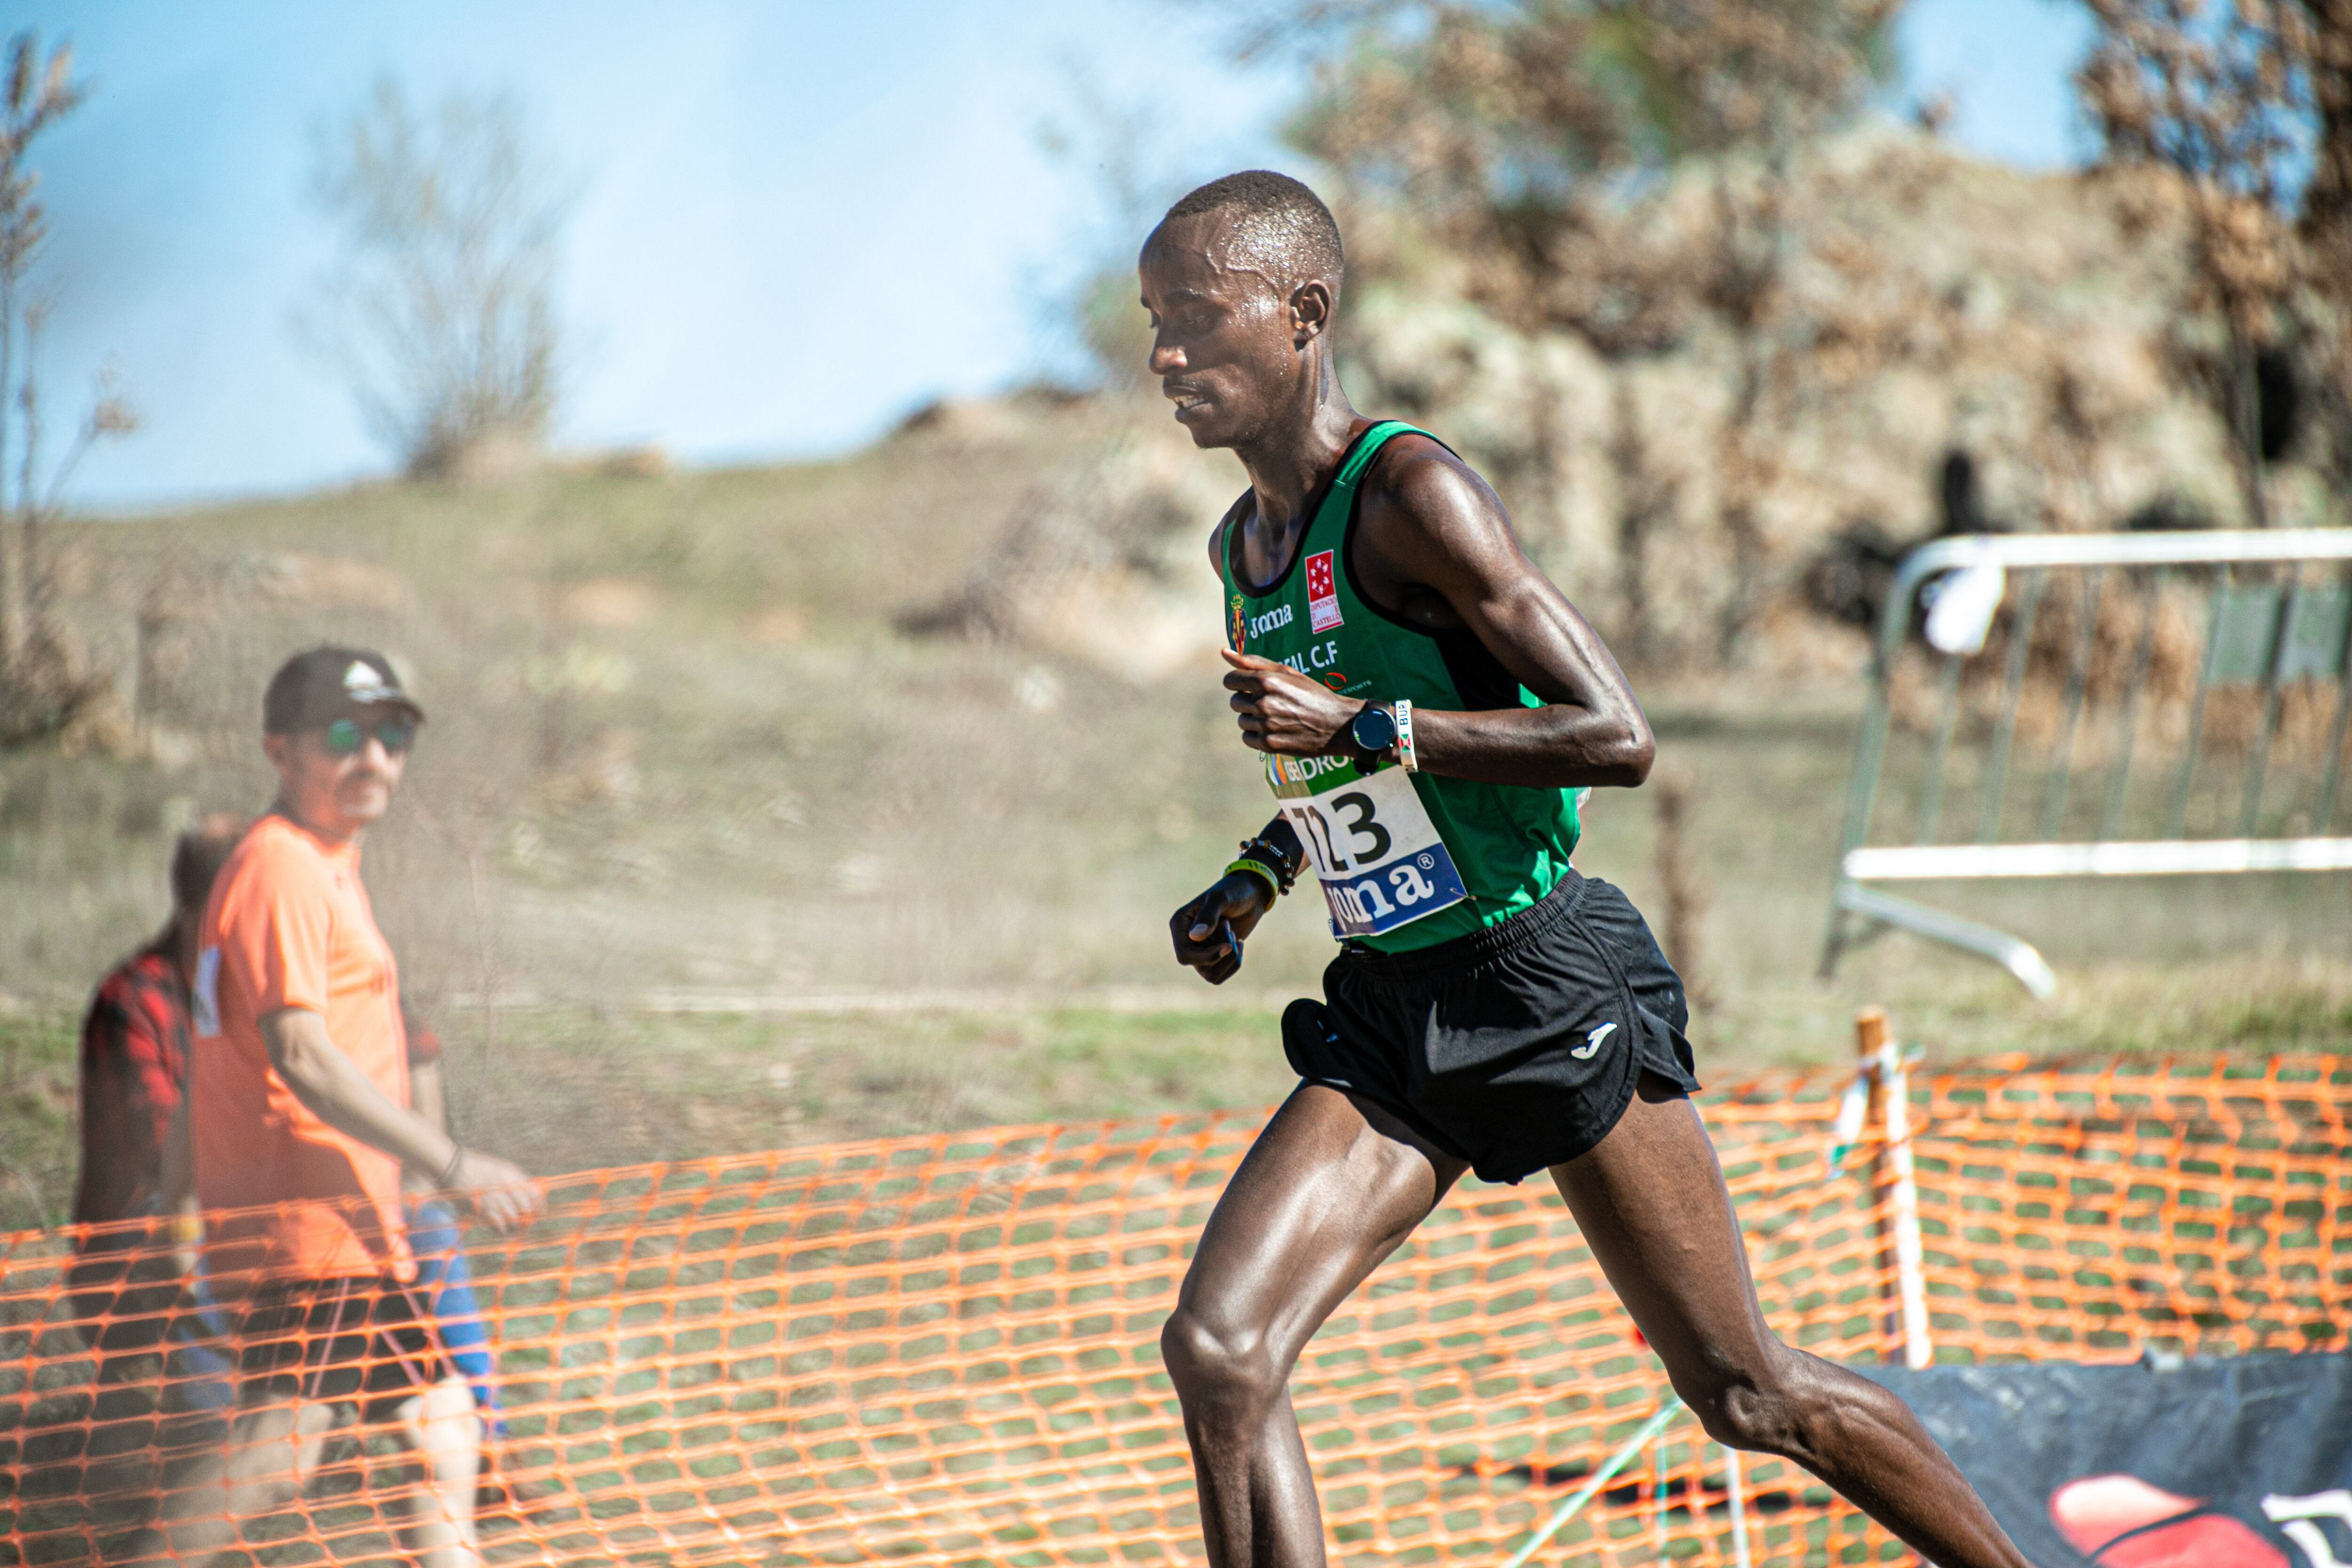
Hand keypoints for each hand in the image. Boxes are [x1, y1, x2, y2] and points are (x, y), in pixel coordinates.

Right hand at [447, 1148, 542, 1233]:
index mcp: (512, 1174)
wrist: (454, 1166)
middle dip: (528, 1218)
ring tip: (513, 1229)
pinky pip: (499, 1226)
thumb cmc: (478, 1166)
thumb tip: (532, 1193)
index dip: (540, 1206)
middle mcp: (506, 1186)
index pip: (535, 1193)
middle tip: (526, 1223)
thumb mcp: (502, 1167)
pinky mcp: (482, 1209)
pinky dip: (503, 1231)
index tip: (540, 1213)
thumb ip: (517, 1179)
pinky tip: (502, 1231)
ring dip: (515, 1226)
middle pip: (526, 1209)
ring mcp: (494, 1198)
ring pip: (514, 1219)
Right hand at [1169, 872, 1275, 984]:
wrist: (1251, 894)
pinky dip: (1234, 963)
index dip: (1207, 956)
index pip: (1184, 955)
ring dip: (1229, 959)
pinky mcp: (1214, 956)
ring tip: (1234, 935)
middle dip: (1222, 954)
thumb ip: (1209, 915)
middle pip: (1199, 966)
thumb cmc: (1235, 891)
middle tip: (1231, 929)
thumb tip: (1195, 937)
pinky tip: (1239, 944)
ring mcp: (1200, 950)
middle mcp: (1186, 940)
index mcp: (1180, 924)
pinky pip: (1220, 975)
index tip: (1228, 945)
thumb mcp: (1222, 898)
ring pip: (1210, 975)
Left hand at [1222, 649, 1364, 756]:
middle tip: (1272, 702)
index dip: (1240, 683)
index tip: (1253, 686)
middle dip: (1248, 701)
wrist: (1337, 725)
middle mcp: (1263, 703)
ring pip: (1242, 721)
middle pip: (1235, 702)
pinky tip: (1275, 730)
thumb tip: (1224, 652)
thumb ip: (1253, 662)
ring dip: (1254, 719)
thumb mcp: (1287, 672)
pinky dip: (1258, 735)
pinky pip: (1247, 738)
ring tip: (1277, 717)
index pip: (1230, 680)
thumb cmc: (1311, 694)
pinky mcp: (1269, 744)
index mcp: (1266, 681)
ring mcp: (1266, 725)